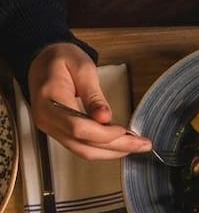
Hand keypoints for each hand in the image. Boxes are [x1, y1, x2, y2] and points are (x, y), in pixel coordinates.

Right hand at [27, 42, 151, 160]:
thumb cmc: (61, 59)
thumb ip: (94, 95)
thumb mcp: (82, 68)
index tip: (125, 131)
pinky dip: (103, 149)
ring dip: (112, 152)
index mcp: (49, 98)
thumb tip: (105, 117)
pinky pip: (81, 147)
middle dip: (116, 147)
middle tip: (141, 144)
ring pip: (83, 151)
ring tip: (135, 145)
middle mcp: (46, 118)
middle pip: (83, 144)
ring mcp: (50, 127)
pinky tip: (120, 144)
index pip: (78, 127)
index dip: (104, 134)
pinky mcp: (58, 132)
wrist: (43, 60)